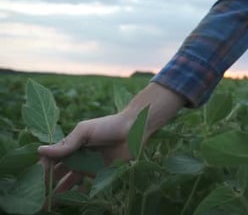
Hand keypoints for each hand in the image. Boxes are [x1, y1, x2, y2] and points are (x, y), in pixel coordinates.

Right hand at [38, 82, 185, 191]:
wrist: (134, 129)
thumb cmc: (108, 125)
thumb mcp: (84, 131)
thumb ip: (66, 144)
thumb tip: (40, 151)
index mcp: (71, 144)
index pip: (51, 159)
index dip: (41, 169)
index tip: (32, 180)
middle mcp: (78, 156)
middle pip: (58, 172)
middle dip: (47, 184)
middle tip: (37, 197)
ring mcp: (89, 166)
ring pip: (70, 181)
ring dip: (60, 192)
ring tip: (49, 203)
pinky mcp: (101, 173)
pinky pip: (88, 186)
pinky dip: (79, 193)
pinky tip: (70, 201)